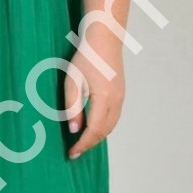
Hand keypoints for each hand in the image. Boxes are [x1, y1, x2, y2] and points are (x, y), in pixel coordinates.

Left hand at [64, 36, 124, 158]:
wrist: (104, 39)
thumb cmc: (86, 57)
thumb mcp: (72, 81)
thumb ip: (72, 106)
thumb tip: (74, 130)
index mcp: (104, 99)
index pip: (93, 131)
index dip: (82, 145)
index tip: (71, 154)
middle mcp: (116, 101)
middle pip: (104, 132)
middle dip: (89, 144)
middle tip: (74, 152)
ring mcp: (121, 98)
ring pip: (110, 126)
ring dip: (97, 137)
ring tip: (81, 143)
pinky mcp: (121, 94)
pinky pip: (113, 118)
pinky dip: (103, 128)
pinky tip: (92, 128)